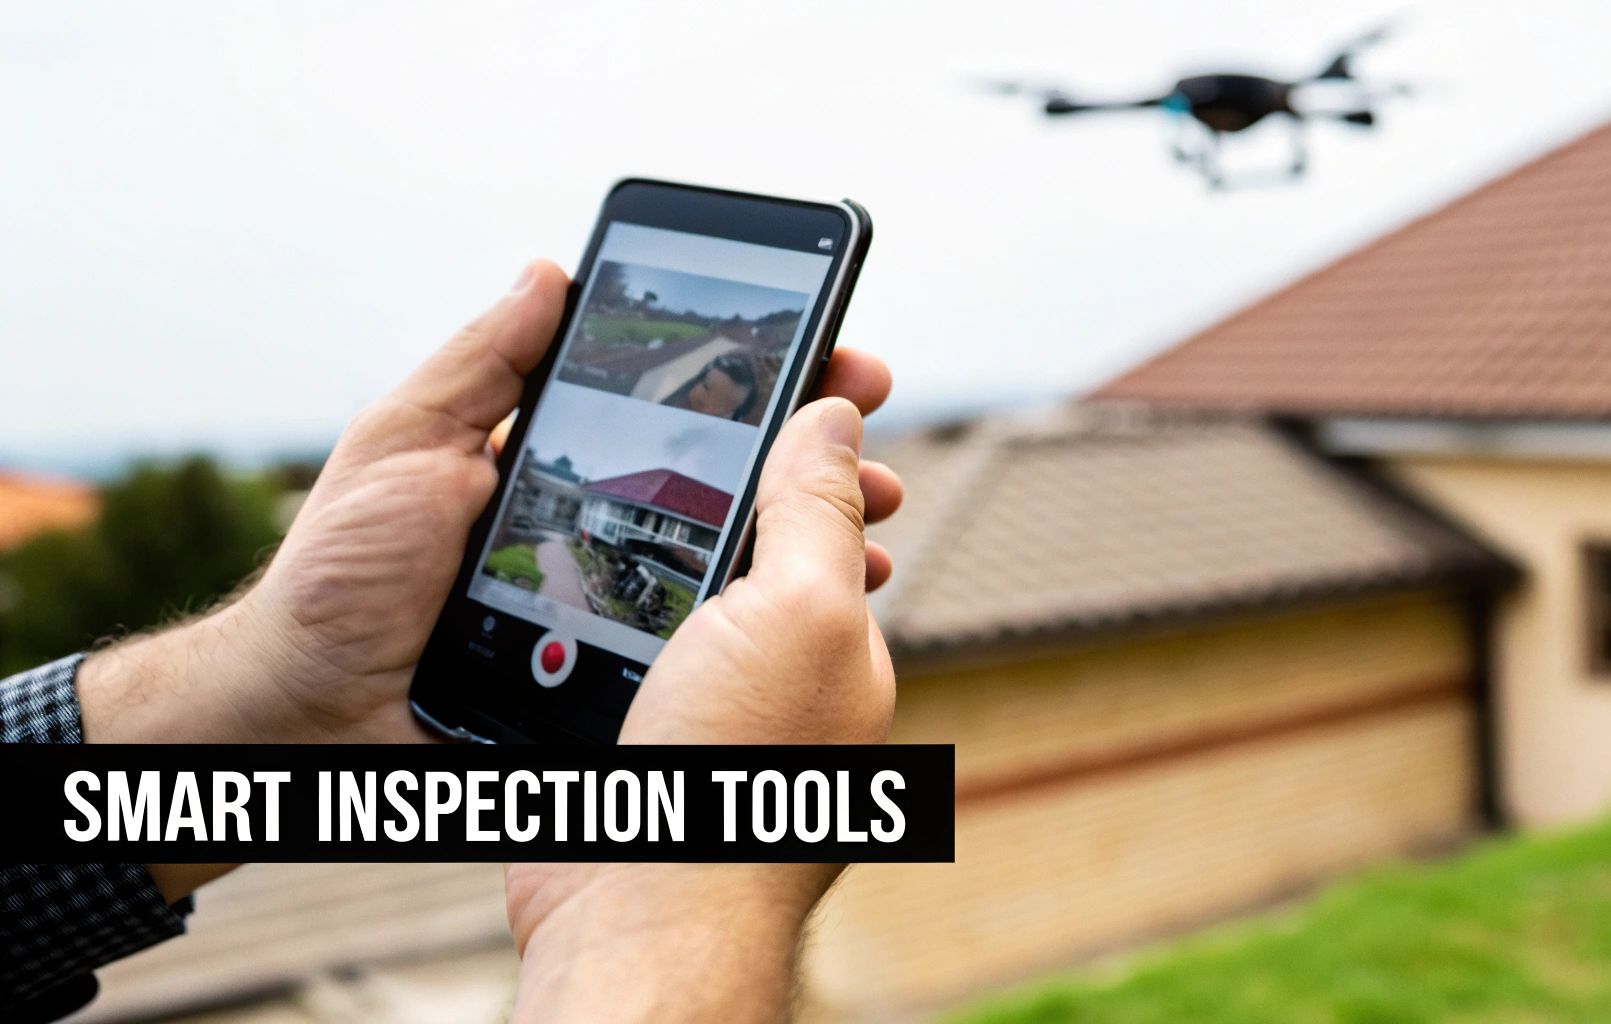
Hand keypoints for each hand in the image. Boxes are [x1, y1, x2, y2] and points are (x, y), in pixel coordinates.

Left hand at [77, 262, 902, 748]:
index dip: (760, 383)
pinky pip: (697, 658)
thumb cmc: (336, 572)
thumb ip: (478, 364)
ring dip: (813, 548)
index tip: (831, 354)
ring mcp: (610, 607)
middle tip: (873, 449)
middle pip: (730, 489)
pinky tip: (810, 616)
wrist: (303, 709)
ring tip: (871, 534)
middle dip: (816, 465)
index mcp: (560, 464)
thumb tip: (548, 272)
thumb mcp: (402, 443)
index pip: (681, 411)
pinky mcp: (608, 681)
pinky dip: (761, 638)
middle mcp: (601, 529)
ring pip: (731, 576)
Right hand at [503, 398, 898, 1022]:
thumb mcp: (797, 611)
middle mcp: (771, 670)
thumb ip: (817, 512)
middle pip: (733, 543)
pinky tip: (554, 582)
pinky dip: (584, 616)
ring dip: (629, 551)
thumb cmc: (737, 773)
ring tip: (589, 488)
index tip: (763, 375)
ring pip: (660, 593)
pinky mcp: (625, 737)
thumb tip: (836, 414)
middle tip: (651, 426)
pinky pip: (603, 650)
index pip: (822, 513)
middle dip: (701, 488)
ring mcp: (696, 707)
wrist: (637, 910)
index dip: (795, 442)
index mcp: (829, 636)